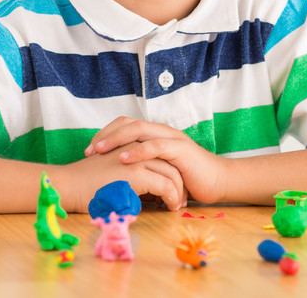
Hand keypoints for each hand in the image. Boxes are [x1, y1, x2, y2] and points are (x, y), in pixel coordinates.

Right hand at [61, 147, 187, 211]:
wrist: (67, 185)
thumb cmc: (85, 184)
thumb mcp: (113, 172)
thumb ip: (131, 174)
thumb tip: (148, 191)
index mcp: (132, 145)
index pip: (161, 156)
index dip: (171, 172)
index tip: (174, 189)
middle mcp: (137, 149)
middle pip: (171, 163)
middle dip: (180, 182)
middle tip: (182, 198)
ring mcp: (138, 160)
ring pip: (171, 174)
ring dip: (178, 191)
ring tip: (178, 205)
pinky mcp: (136, 173)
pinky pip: (165, 185)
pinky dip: (172, 197)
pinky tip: (171, 207)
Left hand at [86, 117, 227, 203]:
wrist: (218, 182)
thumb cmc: (188, 179)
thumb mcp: (160, 172)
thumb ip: (143, 169)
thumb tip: (117, 178)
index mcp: (156, 134)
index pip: (125, 125)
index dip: (106, 134)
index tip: (89, 150)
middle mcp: (162, 132)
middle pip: (128, 124)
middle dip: (105, 135)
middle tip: (89, 150)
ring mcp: (172, 139)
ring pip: (139, 130)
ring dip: (116, 140)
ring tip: (100, 151)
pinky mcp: (180, 150)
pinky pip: (156, 146)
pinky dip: (138, 151)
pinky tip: (123, 159)